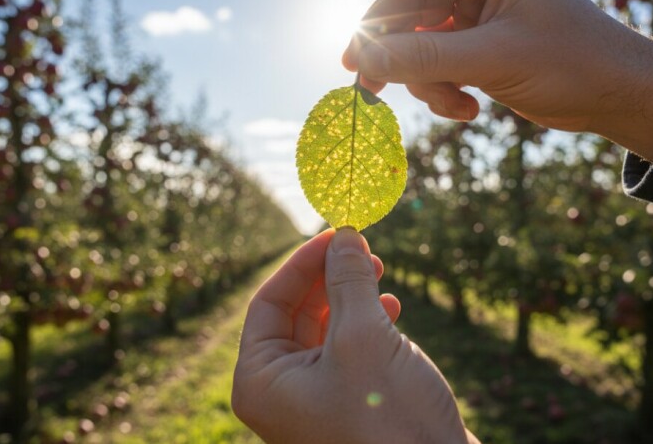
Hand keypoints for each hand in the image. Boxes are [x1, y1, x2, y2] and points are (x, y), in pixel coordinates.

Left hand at [232, 228, 478, 443]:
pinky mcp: (346, 404)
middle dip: (329, 277)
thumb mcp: (364, 338)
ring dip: (351, 296)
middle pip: (296, 314)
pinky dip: (366, 324)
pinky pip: (346, 351)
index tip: (335, 232)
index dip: (302, 263)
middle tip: (361, 246)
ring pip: (325, 329)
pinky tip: (391, 309)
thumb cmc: (390, 420)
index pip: (268, 303)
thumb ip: (348, 281)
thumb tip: (343, 235)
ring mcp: (312, 401)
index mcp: (261, 382)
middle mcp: (279, 393)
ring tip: (379, 272)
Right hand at [343, 0, 652, 160]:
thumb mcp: (495, 58)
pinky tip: (471, 111)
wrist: (620, 96)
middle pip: (413, 20)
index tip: (352, 57)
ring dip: (431, 85)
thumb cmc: (573, 63)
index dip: (378, 21)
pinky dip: (447, 93)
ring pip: (423, 51)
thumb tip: (366, 57)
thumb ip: (427, 56)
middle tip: (371, 90)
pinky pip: (442, 70)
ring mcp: (481, 21)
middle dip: (400, 60)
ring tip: (459, 107)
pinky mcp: (483, 52)